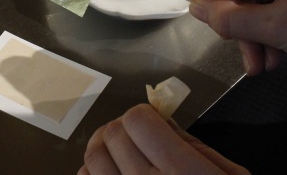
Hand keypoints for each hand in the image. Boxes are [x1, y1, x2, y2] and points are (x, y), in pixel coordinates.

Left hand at [78, 104, 248, 174]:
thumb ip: (194, 145)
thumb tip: (162, 120)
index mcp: (180, 172)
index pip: (136, 121)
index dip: (144, 116)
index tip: (153, 124)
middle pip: (111, 136)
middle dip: (123, 129)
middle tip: (136, 137)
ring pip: (92, 158)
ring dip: (104, 149)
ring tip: (121, 154)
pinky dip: (93, 174)